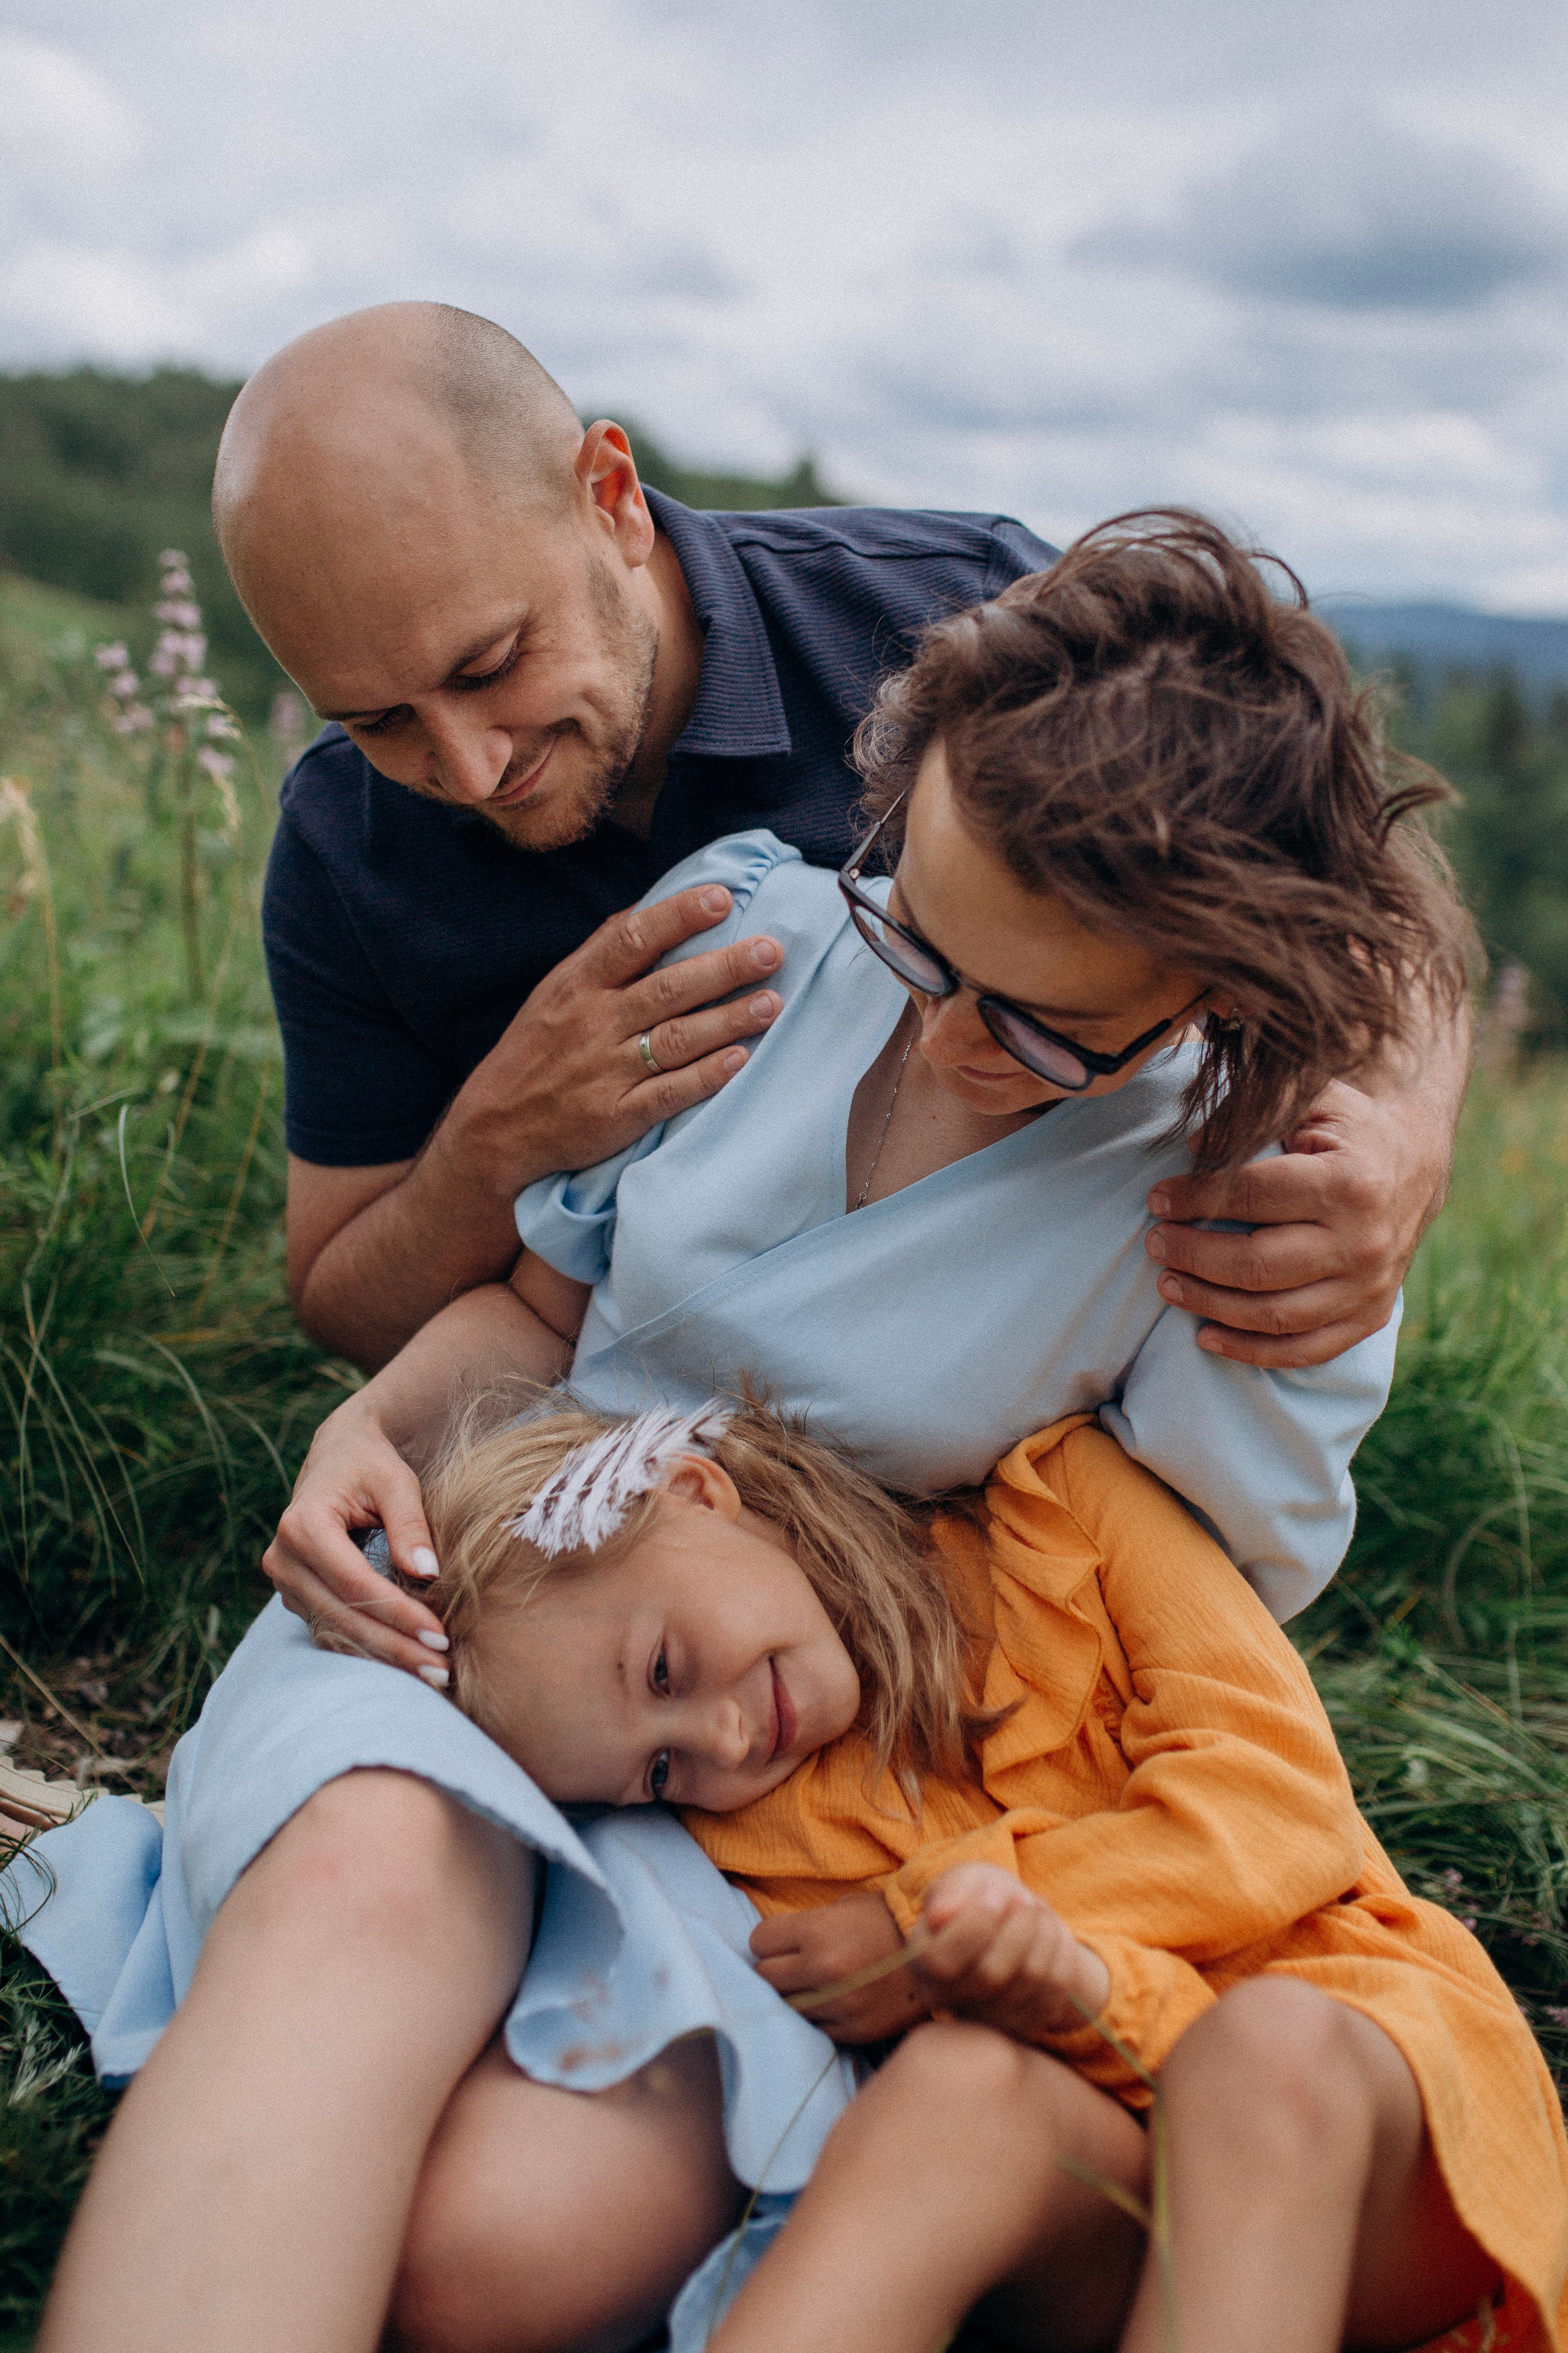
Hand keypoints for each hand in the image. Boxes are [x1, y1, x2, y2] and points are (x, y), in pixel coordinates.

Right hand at [261, 1402, 450, 1678]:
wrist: (338, 1455)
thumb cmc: (372, 1464)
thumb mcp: (396, 1481)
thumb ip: (410, 1524)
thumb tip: (427, 1573)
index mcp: (303, 1526)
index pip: (355, 1583)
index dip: (398, 1614)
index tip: (441, 1635)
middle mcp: (283, 1559)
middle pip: (343, 1616)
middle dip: (395, 1647)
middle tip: (442, 1670)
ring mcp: (285, 1581)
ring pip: (336, 1631)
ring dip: (384, 1656)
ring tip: (433, 1675)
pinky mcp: (296, 1596)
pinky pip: (332, 1629)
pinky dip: (369, 1648)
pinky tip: (406, 1663)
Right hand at [438, 882, 784, 1203]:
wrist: (494, 1127)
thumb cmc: (538, 1049)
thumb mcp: (556, 991)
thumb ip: (603, 952)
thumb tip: (653, 906)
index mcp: (578, 985)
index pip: (631, 939)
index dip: (678, 916)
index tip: (722, 898)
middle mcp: (593, 1023)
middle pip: (667, 988)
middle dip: (723, 967)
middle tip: (772, 950)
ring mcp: (605, 1071)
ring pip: (675, 1039)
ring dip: (728, 1020)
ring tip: (772, 1003)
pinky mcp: (615, 1116)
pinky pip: (668, 1094)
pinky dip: (705, 1077)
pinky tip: (739, 1061)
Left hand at [751, 1891, 929, 2044]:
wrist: (940, 1952)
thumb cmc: (887, 1920)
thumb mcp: (846, 1908)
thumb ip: (807, 1925)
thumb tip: (771, 1944)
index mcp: (819, 1931)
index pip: (759, 1941)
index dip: (769, 1940)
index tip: (781, 1940)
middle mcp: (826, 1969)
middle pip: (766, 1977)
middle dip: (776, 1968)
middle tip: (794, 1963)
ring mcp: (840, 2004)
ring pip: (787, 2006)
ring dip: (796, 1995)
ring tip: (817, 1982)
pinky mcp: (854, 2031)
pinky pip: (815, 2028)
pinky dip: (820, 2016)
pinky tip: (836, 2000)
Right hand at [912, 1864, 1108, 2043]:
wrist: (1002, 1923)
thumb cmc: (973, 1898)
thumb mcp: (957, 1887)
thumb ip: (948, 1897)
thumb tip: (940, 1915)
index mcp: (923, 1966)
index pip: (942, 1962)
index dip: (974, 1925)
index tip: (997, 1892)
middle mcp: (951, 2001)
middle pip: (992, 1974)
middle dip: (1017, 1927)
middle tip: (1025, 1896)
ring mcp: (990, 2018)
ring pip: (1031, 1979)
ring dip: (1043, 1933)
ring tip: (1038, 1905)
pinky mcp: (1026, 2022)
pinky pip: (1056, 1988)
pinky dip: (1060, 1951)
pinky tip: (1052, 1928)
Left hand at [1144, 1077, 1450, 1368]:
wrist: (1416, 1166)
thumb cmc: (1350, 1129)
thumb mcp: (1315, 1099)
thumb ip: (1258, 1110)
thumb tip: (1194, 1146)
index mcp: (1350, 1183)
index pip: (1253, 1196)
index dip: (1195, 1198)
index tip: (1157, 1199)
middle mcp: (1363, 1242)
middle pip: (1257, 1265)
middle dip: (1193, 1256)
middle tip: (1154, 1243)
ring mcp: (1369, 1287)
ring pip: (1273, 1314)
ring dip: (1209, 1304)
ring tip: (1167, 1284)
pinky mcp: (1369, 1316)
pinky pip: (1304, 1349)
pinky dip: (1252, 1351)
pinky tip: (1207, 1337)